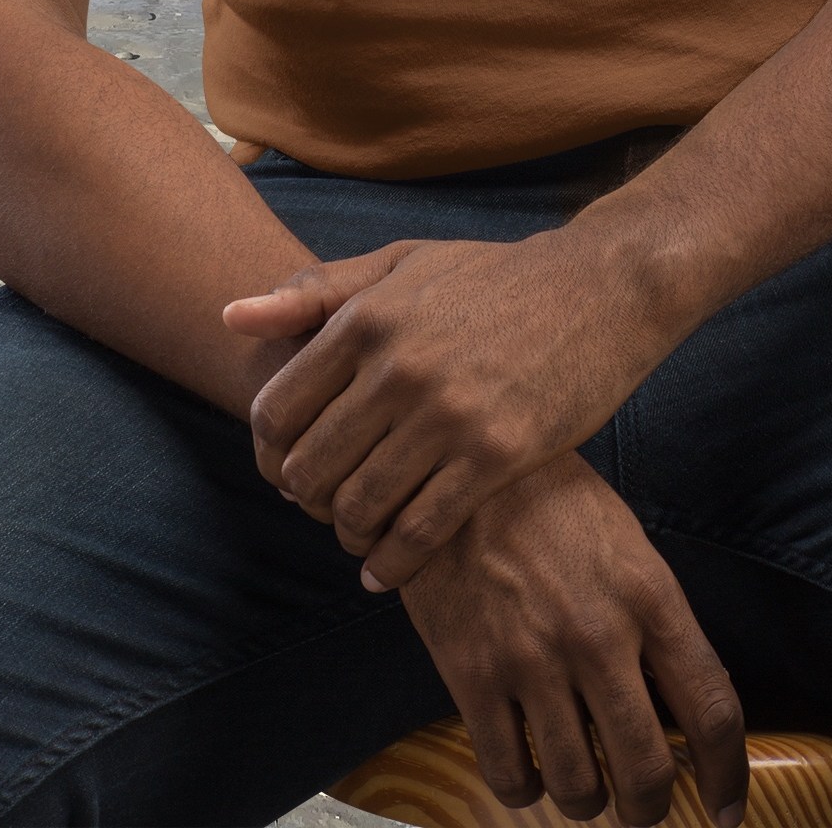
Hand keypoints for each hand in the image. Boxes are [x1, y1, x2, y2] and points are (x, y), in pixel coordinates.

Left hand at [224, 231, 671, 589]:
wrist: (600, 286)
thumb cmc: (495, 276)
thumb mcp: (402, 263)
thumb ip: (317, 291)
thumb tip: (230, 316)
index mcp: (366, 318)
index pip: (276, 411)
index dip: (270, 452)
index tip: (289, 466)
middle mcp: (397, 367)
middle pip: (310, 468)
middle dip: (306, 500)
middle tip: (324, 507)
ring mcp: (447, 414)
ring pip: (360, 507)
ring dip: (348, 535)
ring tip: (358, 535)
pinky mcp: (497, 453)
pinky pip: (421, 530)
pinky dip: (393, 563)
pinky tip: (386, 568)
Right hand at [400, 452, 748, 827]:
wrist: (458, 465)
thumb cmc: (549, 498)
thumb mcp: (625, 542)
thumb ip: (656, 621)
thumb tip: (678, 704)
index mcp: (649, 596)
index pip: (712, 710)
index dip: (728, 777)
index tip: (726, 810)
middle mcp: (598, 636)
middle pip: (646, 770)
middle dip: (651, 809)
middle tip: (644, 809)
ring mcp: (533, 660)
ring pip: (579, 786)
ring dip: (588, 801)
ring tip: (586, 787)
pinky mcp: (473, 674)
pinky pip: (510, 772)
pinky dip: (525, 789)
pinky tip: (530, 769)